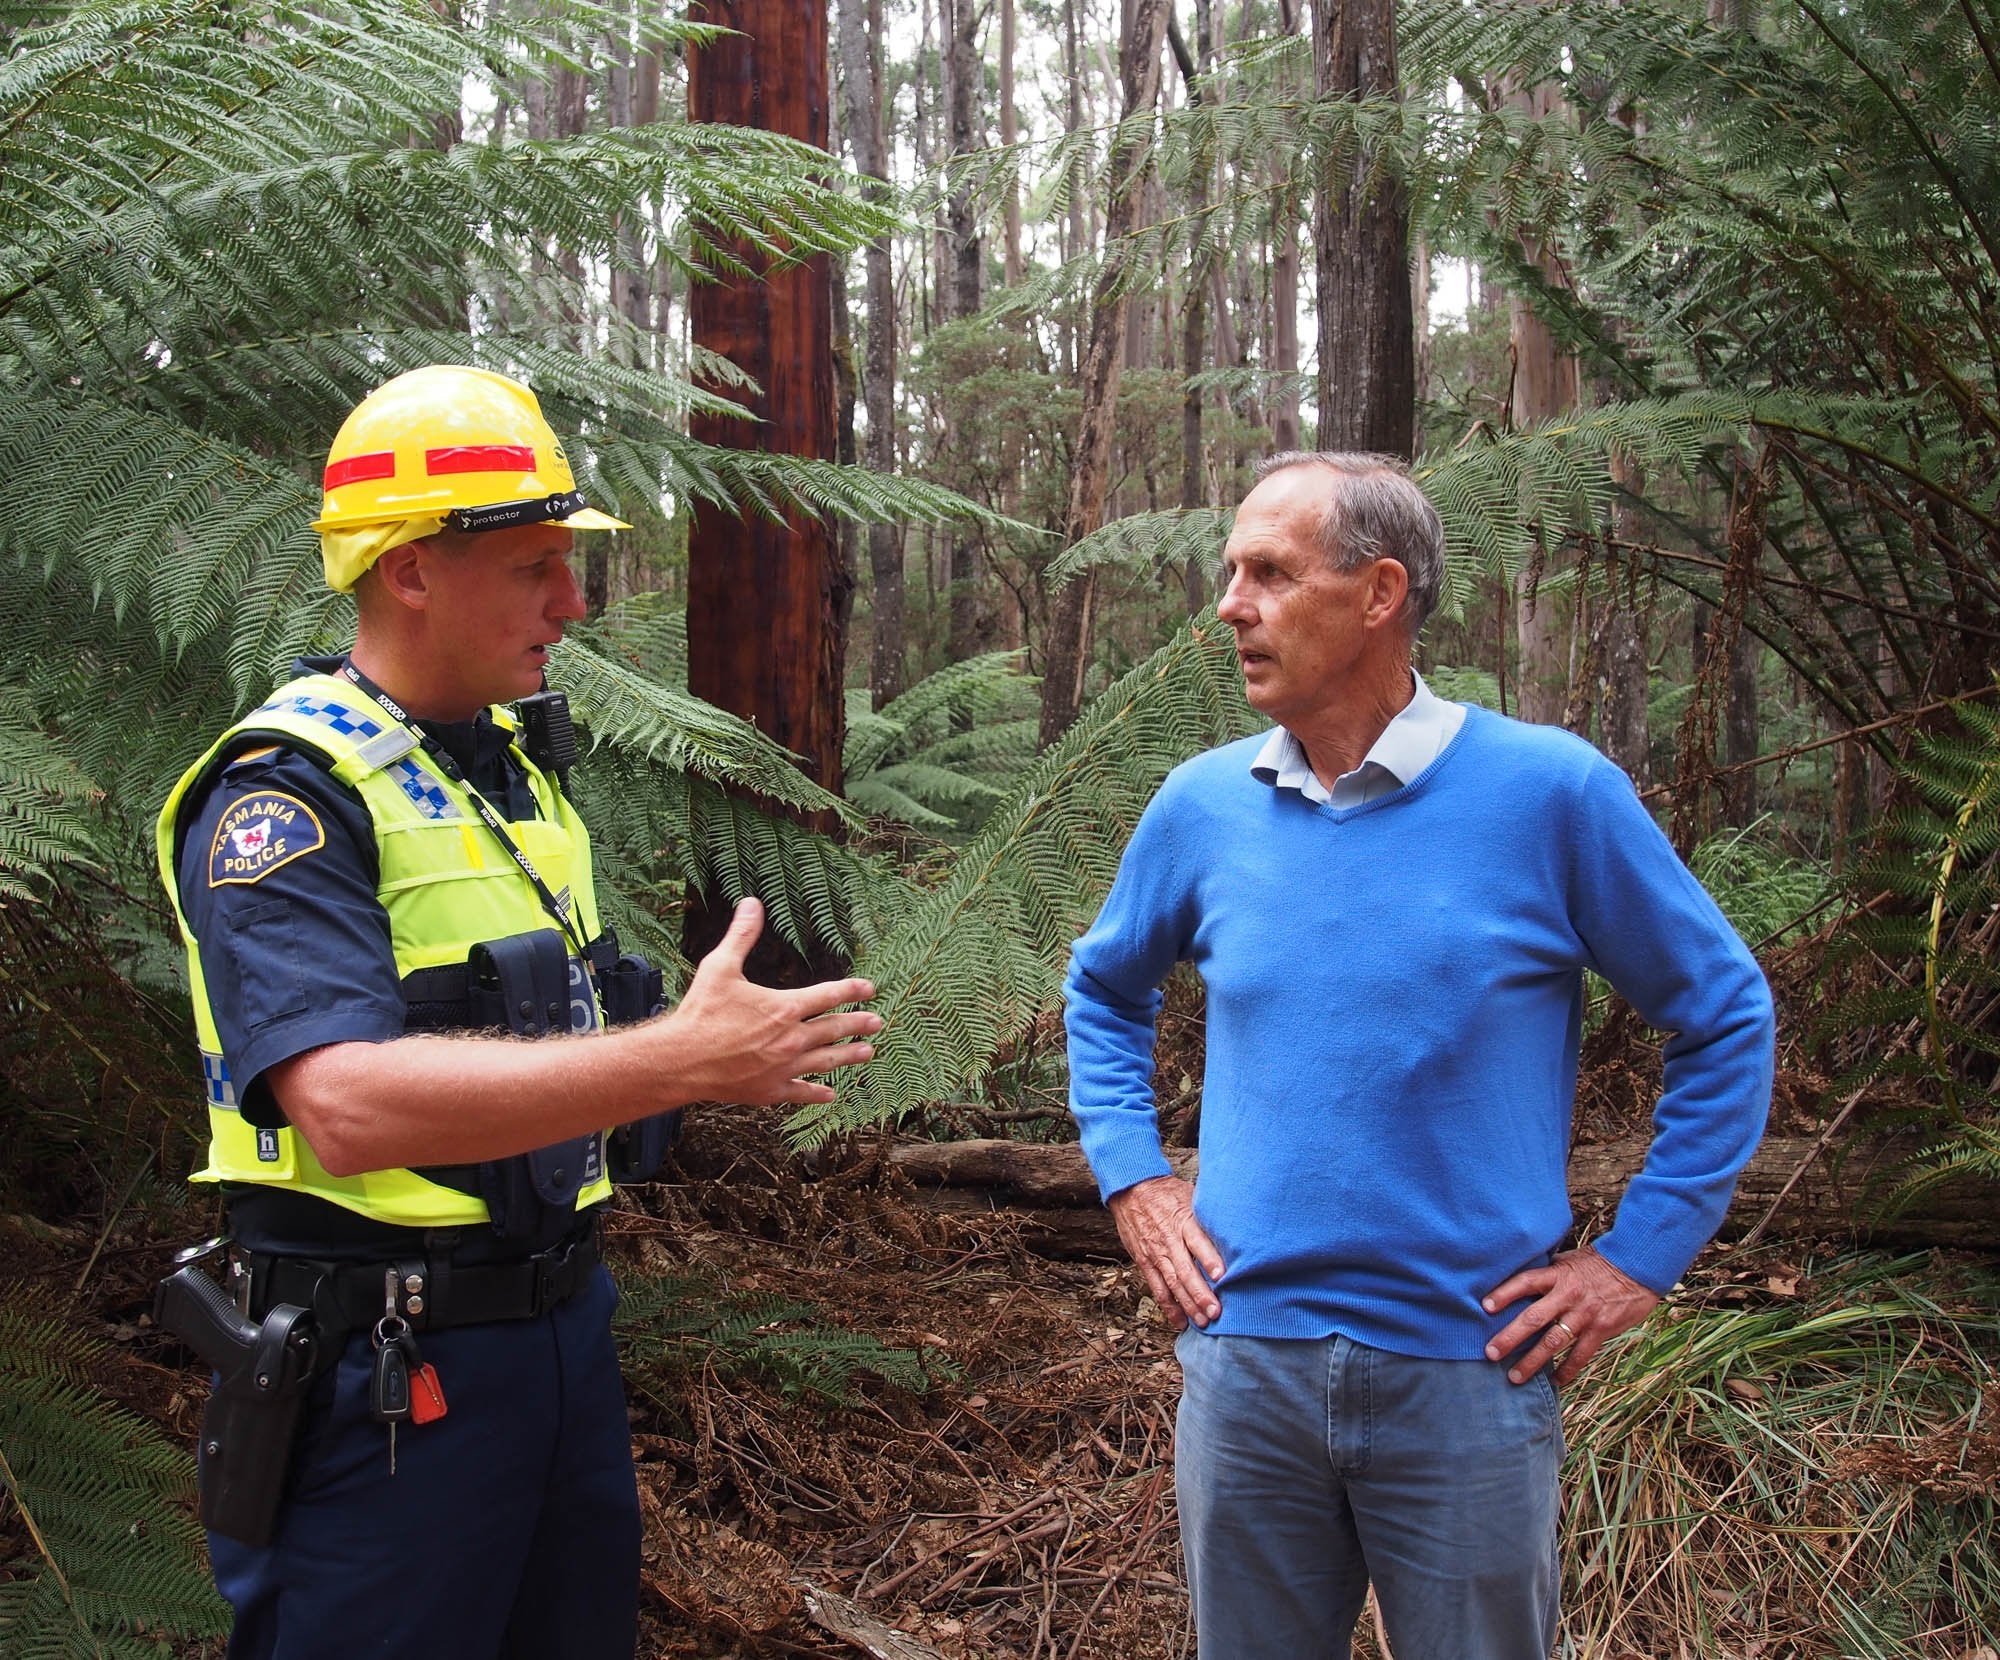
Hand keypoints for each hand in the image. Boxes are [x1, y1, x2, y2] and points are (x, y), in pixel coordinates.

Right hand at [658, 898, 880, 1105]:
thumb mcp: (720, 967)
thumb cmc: (700, 1012)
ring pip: (825, 1061)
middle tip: (877, 1022)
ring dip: (849, 1056)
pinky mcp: (769, 1091)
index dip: (851, 990)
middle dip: (857, 1023)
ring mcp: (782, 1068)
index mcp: (783, 1008)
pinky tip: (830, 1093)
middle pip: (834, 1029)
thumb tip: (752, 903)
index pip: (828, 995)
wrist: (681, 1060)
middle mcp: (790, 1039)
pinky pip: (801, 1092)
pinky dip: (817, 1093)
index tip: (869, 988)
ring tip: (868, 1051)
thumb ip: (741, 935)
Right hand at [1107, 1175, 1223, 1330]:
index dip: (1208, 1259)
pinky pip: (1157, 1287)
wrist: (1132, 1190)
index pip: (1197, 1241)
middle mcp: (1169, 1240)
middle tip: (1216, 1311)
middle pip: (1185, 1270)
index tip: (1222, 1276)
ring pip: (1172, 1283)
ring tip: (1203, 1321)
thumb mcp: (1191, 1196)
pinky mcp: (1145, 1262)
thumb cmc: (1167, 1193)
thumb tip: (1237, 1228)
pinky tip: (1180, 1321)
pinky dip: (1168, 1306)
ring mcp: (1156, 1253)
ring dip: (1187, 1304)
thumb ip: (1208, 1216)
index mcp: (1182, 1220)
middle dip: (1200, 1293)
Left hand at [1482, 1246, 1658, 1387]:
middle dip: (1510, 1337)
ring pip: (1554, 1342)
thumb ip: (1548, 1271)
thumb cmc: (1599, 1262)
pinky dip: (1568, 1370)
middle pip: (1533, 1318)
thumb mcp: (1569, 1260)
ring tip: (1515, 1377)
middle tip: (1490, 1353)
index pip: (1525, 1282)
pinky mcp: (1601, 1330)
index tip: (1485, 1306)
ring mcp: (1584, 1315)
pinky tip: (1555, 1382)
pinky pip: (1581, 1355)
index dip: (1505, 1293)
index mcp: (1557, 1275)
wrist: (1637, 1266)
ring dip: (1533, 1361)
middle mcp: (1567, 1295)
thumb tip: (1523, 1278)